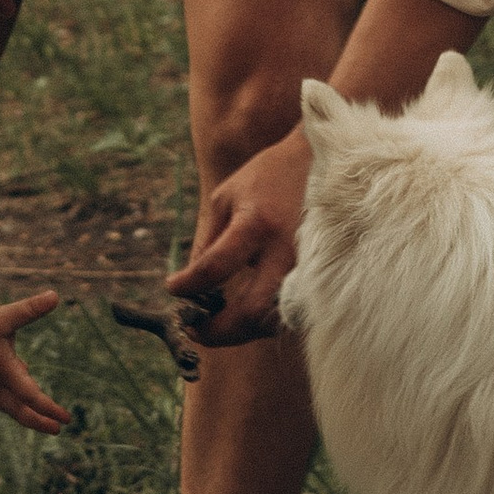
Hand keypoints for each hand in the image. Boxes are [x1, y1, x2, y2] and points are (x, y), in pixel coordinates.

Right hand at [0, 290, 69, 432]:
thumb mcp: (6, 315)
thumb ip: (31, 308)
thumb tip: (56, 296)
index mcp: (4, 370)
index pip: (29, 395)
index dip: (48, 408)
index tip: (66, 419)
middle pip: (18, 409)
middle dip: (38, 421)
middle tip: (58, 429)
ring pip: (8, 404)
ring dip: (24, 413)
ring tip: (42, 418)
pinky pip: (2, 391)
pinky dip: (15, 394)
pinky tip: (25, 374)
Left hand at [169, 128, 312, 342]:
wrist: (320, 162)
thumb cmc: (268, 177)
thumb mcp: (227, 197)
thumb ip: (209, 241)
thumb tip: (191, 284)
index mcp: (256, 225)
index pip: (214, 268)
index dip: (187, 286)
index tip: (173, 288)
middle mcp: (285, 251)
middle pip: (250, 311)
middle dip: (218, 331)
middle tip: (195, 330)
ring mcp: (308, 268)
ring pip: (273, 320)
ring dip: (242, 331)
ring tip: (218, 323)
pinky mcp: (320, 276)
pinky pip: (290, 314)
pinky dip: (264, 321)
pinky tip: (246, 313)